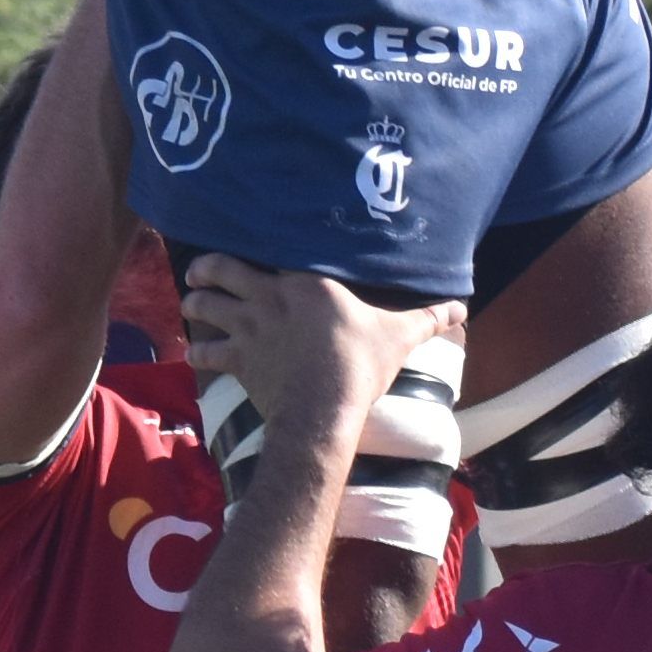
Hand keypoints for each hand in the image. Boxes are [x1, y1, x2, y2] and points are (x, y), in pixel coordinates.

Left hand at [174, 259, 461, 467]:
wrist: (325, 406)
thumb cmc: (362, 365)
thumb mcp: (398, 336)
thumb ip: (426, 318)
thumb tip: (462, 307)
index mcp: (307, 282)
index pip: (275, 251)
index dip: (257, 248)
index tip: (250, 245)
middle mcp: (270, 297)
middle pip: (224, 270)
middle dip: (207, 269)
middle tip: (199, 272)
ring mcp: (250, 327)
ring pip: (206, 306)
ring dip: (194, 304)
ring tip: (189, 304)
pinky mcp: (239, 359)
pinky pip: (208, 352)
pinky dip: (198, 352)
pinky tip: (194, 354)